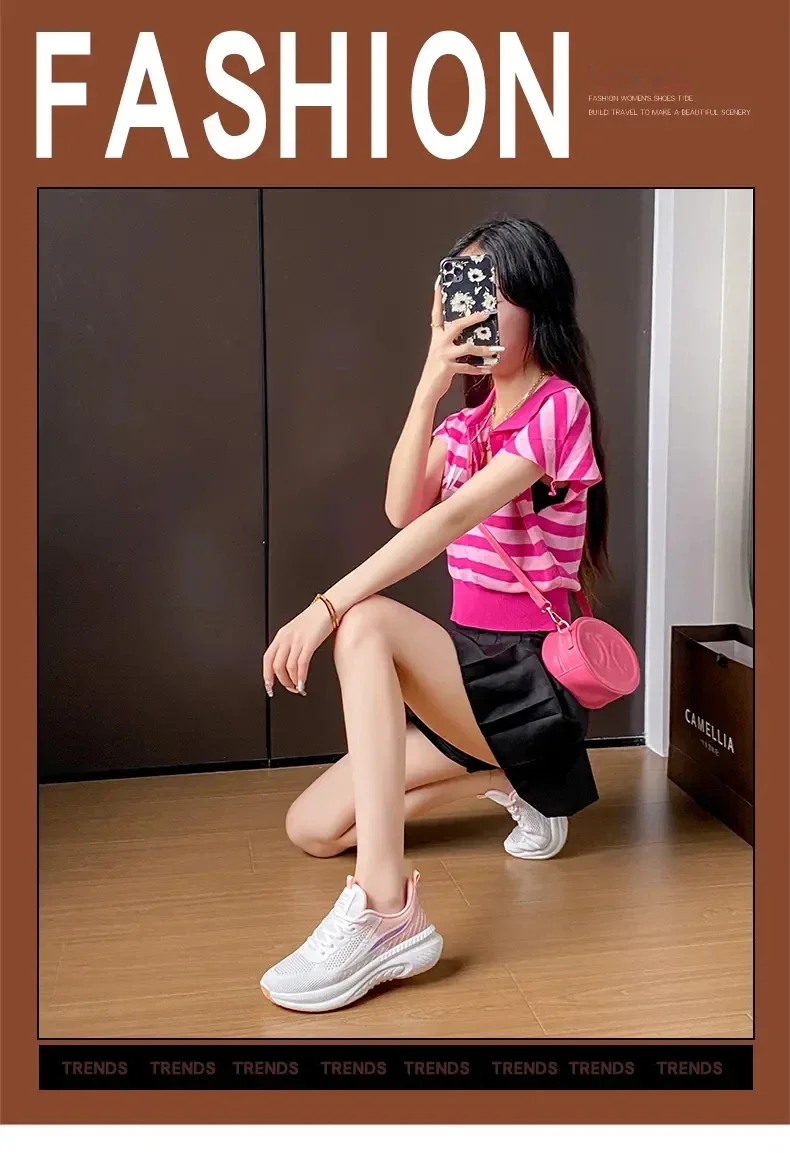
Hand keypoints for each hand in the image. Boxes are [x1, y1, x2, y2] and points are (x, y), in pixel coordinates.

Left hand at [262, 599, 333, 696]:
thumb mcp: (297, 630)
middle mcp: (286, 637)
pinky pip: (301, 664)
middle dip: (282, 681)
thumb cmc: (317, 618)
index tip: (269, 686)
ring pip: (288, 667)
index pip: (267, 658)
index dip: (266, 675)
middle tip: (289, 688)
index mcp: (281, 635)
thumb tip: (288, 662)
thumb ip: (290, 644)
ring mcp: (297, 640)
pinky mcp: (309, 642)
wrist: (330, 606)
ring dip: (292, 682)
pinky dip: (301, 677)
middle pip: (276, 665)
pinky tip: (303, 684)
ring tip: (298, 688)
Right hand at [416, 279, 503, 401]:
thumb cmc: (437, 369)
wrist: (427, 389)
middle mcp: (438, 343)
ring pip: (467, 348)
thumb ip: (452, 341)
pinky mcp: (447, 369)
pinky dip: (481, 368)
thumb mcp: (441, 351)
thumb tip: (471, 333)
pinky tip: (490, 367)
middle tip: (487, 313)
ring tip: (497, 350)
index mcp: (436, 336)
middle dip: (472, 318)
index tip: (440, 281)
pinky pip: (468, 367)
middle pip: (456, 325)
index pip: (436, 313)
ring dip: (484, 349)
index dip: (438, 298)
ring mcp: (443, 355)